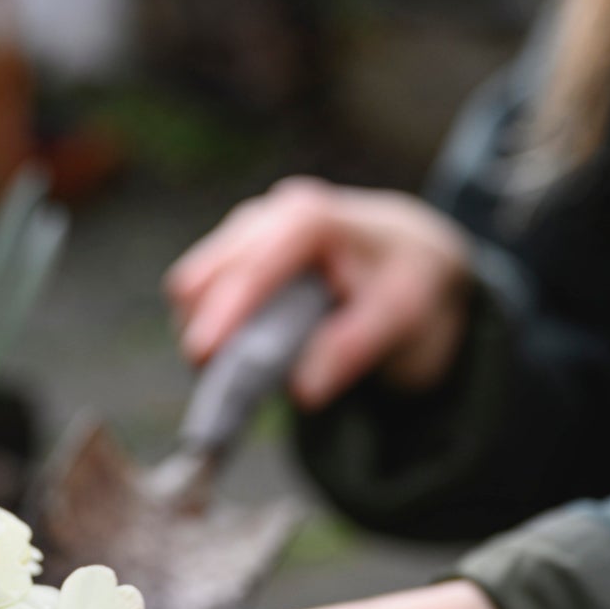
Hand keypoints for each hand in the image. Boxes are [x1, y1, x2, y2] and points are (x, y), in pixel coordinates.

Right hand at [165, 176, 473, 407]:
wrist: (414, 256)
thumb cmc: (408, 280)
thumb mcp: (403, 315)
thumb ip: (353, 347)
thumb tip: (303, 391)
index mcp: (311, 220)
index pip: (255, 263)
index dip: (226, 308)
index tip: (204, 354)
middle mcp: (269, 217)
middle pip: (207, 273)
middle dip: (205, 328)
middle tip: (219, 386)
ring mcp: (247, 236)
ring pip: (195, 287)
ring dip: (204, 333)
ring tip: (233, 378)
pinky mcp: (236, 259)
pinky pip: (203, 298)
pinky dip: (211, 331)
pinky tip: (237, 357)